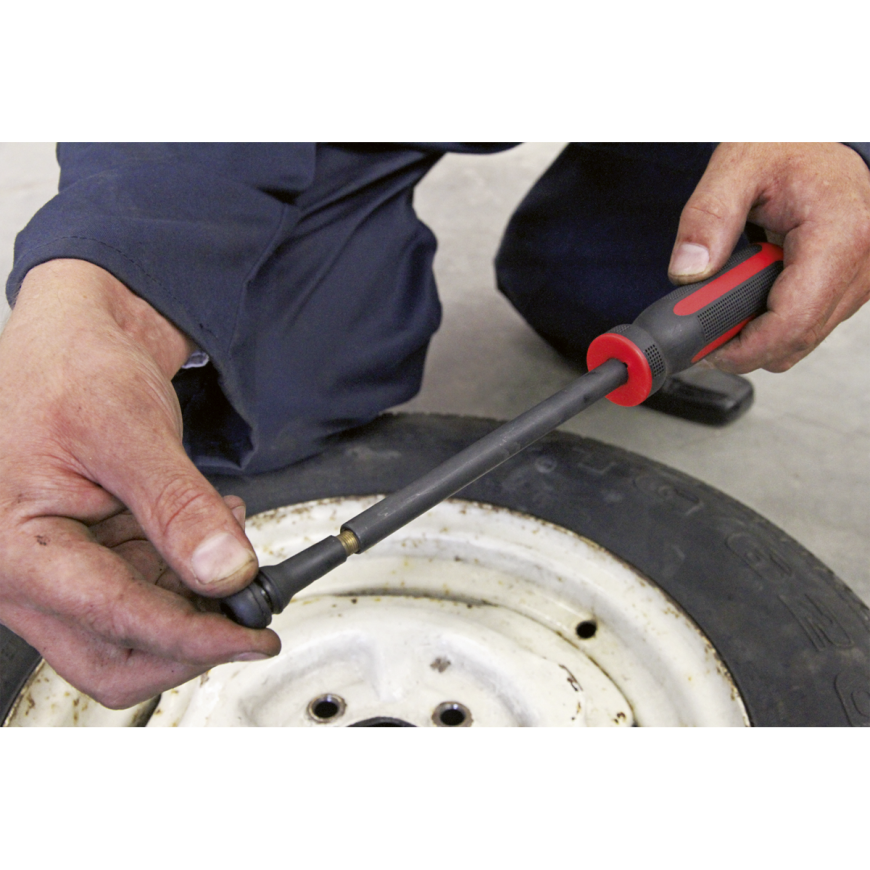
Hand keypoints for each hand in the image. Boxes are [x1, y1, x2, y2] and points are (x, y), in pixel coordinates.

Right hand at [0, 260, 279, 707]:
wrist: (75, 337)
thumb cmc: (71, 367)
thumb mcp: (129, 431)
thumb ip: (180, 507)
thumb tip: (225, 569)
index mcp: (13, 548)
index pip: (114, 617)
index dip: (193, 636)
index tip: (251, 636)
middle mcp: (26, 572)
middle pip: (111, 656)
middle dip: (186, 646)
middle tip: (247, 622)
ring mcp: (60, 567)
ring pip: (132, 629)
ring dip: (192, 603)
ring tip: (231, 548)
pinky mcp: (90, 554)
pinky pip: (142, 590)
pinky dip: (186, 576)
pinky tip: (211, 535)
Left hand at [668, 142, 869, 372]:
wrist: (818, 143)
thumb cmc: (788, 148)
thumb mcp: (736, 167)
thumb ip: (707, 218)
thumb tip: (687, 272)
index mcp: (840, 234)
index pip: (792, 322)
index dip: (744, 348)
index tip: (708, 349)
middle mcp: (863, 263)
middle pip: (796, 341)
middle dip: (746, 344)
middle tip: (708, 323)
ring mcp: (863, 279)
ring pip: (803, 340)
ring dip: (761, 334)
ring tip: (732, 297)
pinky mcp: (854, 286)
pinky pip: (811, 326)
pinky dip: (776, 322)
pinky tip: (756, 293)